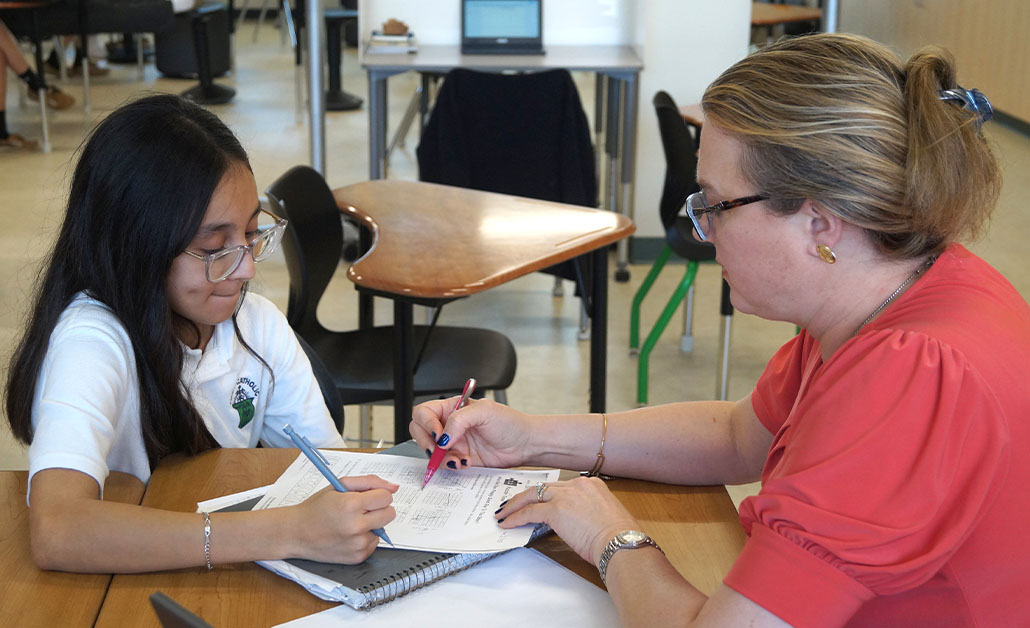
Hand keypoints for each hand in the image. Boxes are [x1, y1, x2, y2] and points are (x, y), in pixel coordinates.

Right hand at [289, 474, 397, 563]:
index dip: (377, 495)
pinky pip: (374, 543)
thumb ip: (370, 482)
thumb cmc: (316, 508)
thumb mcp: (339, 486)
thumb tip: (394, 487)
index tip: (367, 497)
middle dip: (379, 508)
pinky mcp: (358, 557)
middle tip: (361, 509)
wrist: (296, 533)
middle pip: (390, 513)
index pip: (386, 497)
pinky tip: (348, 535)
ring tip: (350, 523)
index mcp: (350, 505)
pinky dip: (365, 537)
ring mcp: (357, 544)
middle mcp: (356, 526)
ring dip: (371, 524)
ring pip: (382, 529)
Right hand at [410, 397, 532, 469]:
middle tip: (439, 450)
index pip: (424, 412)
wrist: (525, 445)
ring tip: (459, 459)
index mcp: (452, 408)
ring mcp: (454, 443)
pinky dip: (451, 466)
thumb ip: (459, 420)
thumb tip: (442, 437)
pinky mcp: (460, 458)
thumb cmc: (510, 423)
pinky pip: (444, 464)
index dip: (426, 423)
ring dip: (440, 458)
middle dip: (426, 443)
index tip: (439, 435)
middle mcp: (449, 425)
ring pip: (430, 451)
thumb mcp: (484, 411)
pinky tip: (466, 463)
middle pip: (419, 431)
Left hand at [494, 476, 638, 565]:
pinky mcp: (556, 510)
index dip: (546, 494)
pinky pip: (530, 512)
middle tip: (512, 503)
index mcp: (592, 484)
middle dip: (525, 496)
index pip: (561, 487)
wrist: (620, 542)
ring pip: (532, 495)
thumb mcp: (605, 516)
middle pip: (544, 487)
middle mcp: (578, 485)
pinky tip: (508, 523)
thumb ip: (588, 512)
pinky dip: (516, 517)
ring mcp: (566, 495)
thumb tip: (576, 522)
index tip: (538, 500)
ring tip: (504, 512)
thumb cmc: (619, 537)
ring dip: (515, 505)